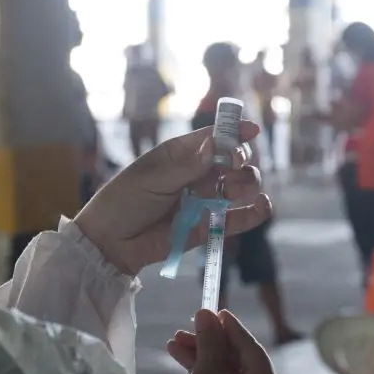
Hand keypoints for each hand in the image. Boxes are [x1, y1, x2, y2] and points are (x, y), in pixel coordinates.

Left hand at [75, 124, 270, 275]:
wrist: (110, 242)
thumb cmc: (123, 202)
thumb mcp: (150, 179)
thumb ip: (185, 166)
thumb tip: (215, 144)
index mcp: (179, 154)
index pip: (213, 138)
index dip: (235, 132)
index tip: (252, 131)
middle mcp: (196, 174)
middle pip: (233, 161)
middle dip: (240, 161)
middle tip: (233, 168)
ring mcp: (203, 200)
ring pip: (239, 186)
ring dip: (246, 184)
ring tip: (232, 192)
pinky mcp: (206, 227)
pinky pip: (236, 219)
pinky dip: (253, 213)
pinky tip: (263, 206)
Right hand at [156, 310, 288, 373]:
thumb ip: (210, 342)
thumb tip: (207, 314)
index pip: (253, 351)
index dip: (231, 328)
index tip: (213, 309)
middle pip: (241, 362)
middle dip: (211, 343)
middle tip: (188, 326)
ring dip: (204, 357)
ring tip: (175, 342)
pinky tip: (181, 357)